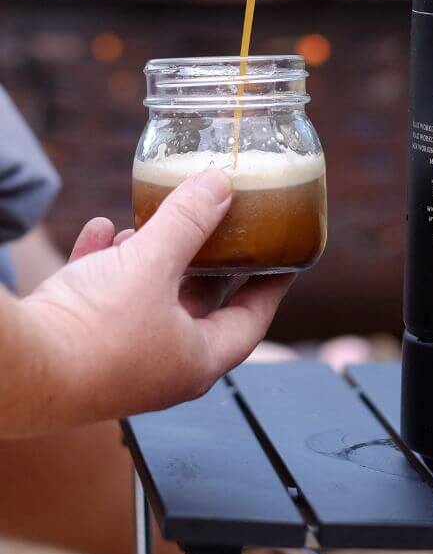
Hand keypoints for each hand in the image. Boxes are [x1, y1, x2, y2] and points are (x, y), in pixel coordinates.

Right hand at [14, 170, 292, 433]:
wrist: (14, 369)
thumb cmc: (94, 331)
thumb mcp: (154, 263)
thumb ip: (191, 220)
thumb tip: (222, 184)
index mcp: (196, 360)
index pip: (252, 321)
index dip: (270, 287)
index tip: (285, 261)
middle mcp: (159, 369)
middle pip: (196, 306)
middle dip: (202, 263)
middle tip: (218, 228)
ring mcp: (115, 363)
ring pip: (145, 301)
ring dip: (149, 260)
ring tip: (148, 225)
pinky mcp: (74, 352)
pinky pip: (99, 301)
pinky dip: (103, 264)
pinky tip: (100, 231)